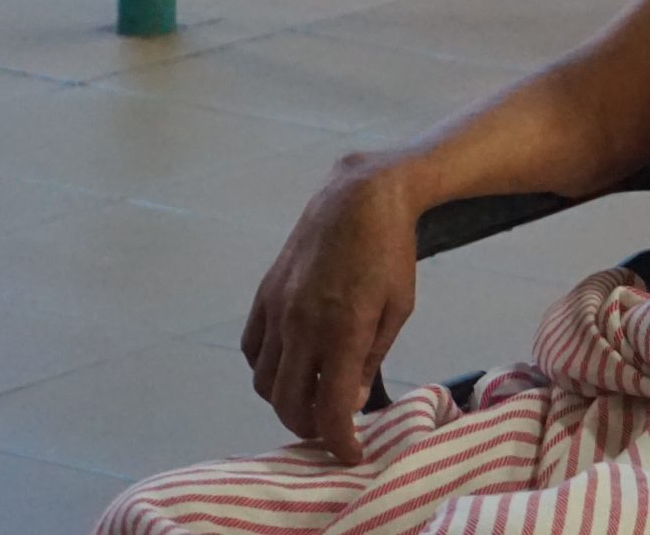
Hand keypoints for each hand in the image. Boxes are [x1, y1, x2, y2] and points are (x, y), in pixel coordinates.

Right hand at [239, 155, 420, 464]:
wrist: (360, 197)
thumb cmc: (391, 253)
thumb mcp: (398, 309)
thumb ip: (372, 359)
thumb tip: (350, 401)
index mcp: (343, 331)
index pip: (331, 409)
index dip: (340, 441)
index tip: (351, 453)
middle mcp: (303, 325)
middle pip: (288, 403)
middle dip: (309, 427)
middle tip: (331, 427)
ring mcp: (278, 309)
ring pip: (263, 381)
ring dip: (284, 400)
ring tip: (311, 397)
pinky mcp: (264, 294)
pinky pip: (251, 348)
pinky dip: (266, 368)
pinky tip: (289, 364)